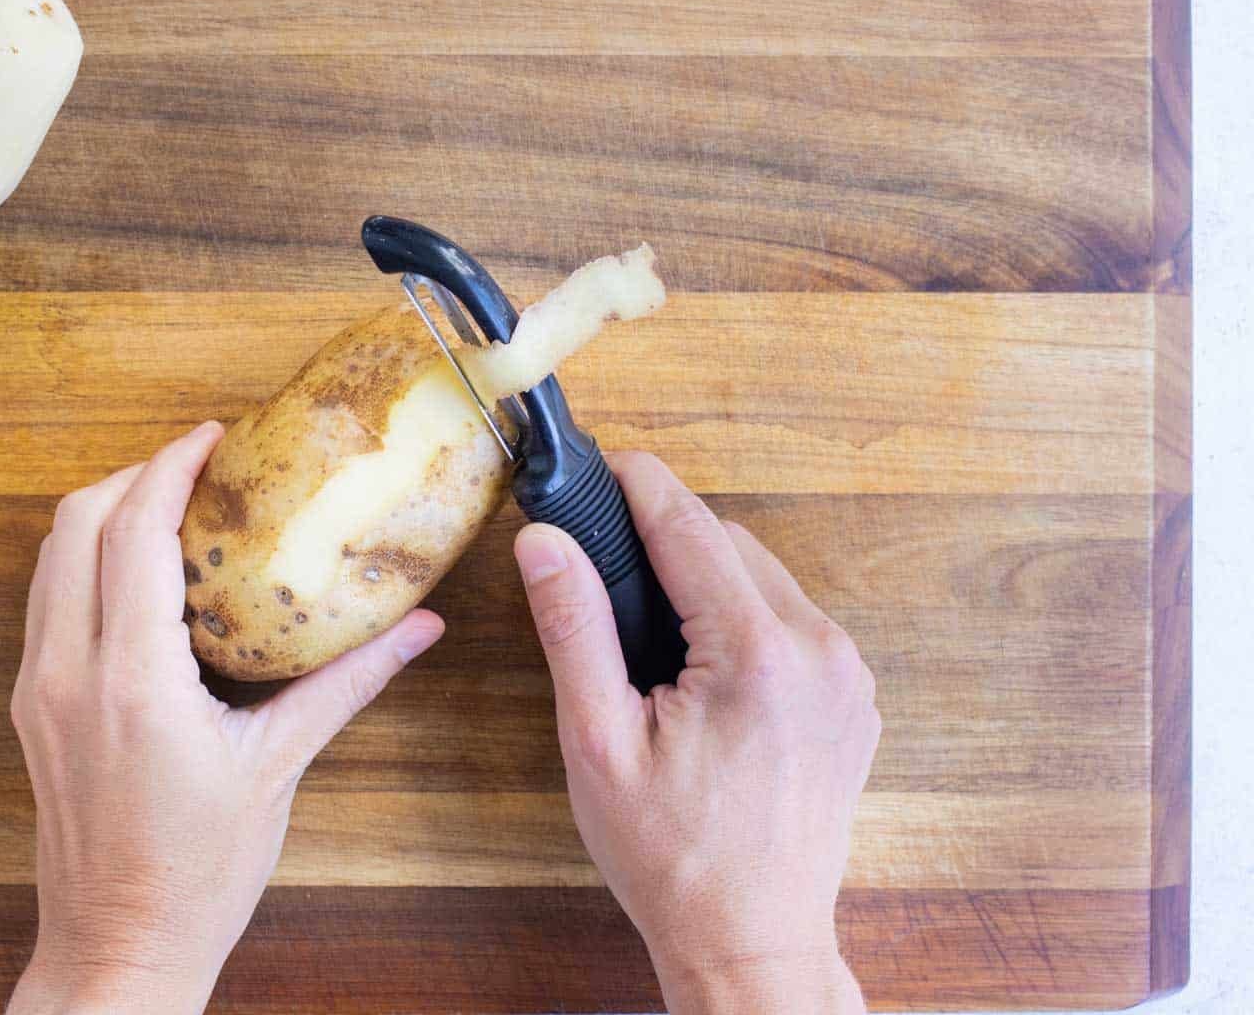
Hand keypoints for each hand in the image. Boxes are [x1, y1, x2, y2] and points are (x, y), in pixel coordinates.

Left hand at [7, 422, 445, 1013]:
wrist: (116, 948)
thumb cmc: (197, 872)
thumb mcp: (278, 769)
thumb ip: (346, 683)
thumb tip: (419, 627)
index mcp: (133, 680)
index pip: (134, 532)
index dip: (171, 467)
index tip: (214, 438)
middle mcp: (69, 671)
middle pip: (76, 523)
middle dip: (135, 475)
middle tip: (199, 466)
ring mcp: (38, 688)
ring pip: (50, 557)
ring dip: (104, 513)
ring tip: (172, 504)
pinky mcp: (32, 706)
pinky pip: (46, 600)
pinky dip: (86, 560)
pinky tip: (141, 571)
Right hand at [512, 452, 879, 1014]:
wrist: (752, 941)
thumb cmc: (671, 856)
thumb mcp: (598, 741)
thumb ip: (574, 628)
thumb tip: (544, 542)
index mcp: (755, 654)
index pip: (690, 526)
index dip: (640, 484)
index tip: (604, 460)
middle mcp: (819, 652)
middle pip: (732, 545)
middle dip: (670, 537)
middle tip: (605, 558)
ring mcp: (848, 677)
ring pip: (768, 579)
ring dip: (710, 579)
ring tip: (650, 626)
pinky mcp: (856, 701)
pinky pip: (795, 623)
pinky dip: (747, 618)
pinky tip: (702, 664)